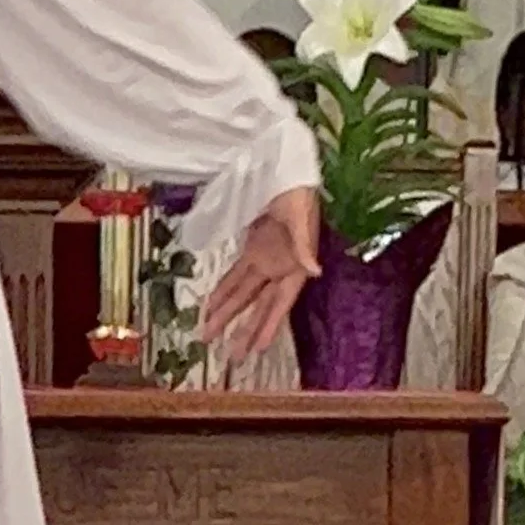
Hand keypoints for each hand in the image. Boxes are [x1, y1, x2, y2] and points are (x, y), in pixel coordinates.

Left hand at [199, 185, 320, 368]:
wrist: (285, 167)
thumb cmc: (298, 189)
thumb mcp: (301, 214)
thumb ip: (306, 244)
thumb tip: (314, 272)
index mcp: (295, 264)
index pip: (281, 303)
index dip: (270, 326)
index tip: (259, 349)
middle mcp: (280, 268)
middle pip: (259, 306)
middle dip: (244, 331)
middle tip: (230, 357)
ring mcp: (265, 259)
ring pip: (243, 294)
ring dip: (227, 314)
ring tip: (209, 335)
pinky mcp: (252, 248)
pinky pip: (234, 275)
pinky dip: (222, 290)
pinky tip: (210, 306)